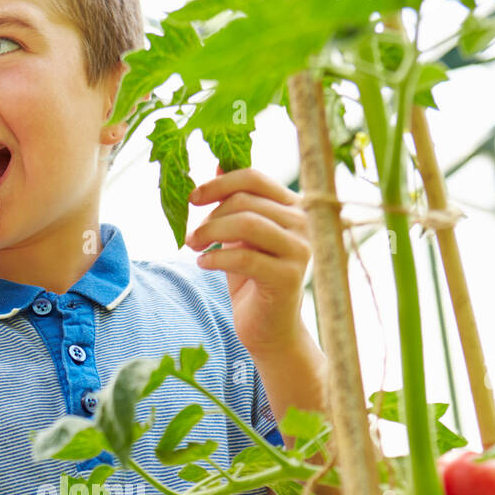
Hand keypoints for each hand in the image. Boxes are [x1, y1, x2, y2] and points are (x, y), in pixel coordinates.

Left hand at [186, 165, 310, 357]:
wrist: (270, 330)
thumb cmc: (253, 281)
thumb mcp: (241, 237)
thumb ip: (236, 203)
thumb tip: (219, 164)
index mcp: (293, 207)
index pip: (254, 178)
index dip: (219, 183)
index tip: (192, 198)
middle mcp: (304, 223)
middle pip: (246, 200)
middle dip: (211, 215)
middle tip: (190, 235)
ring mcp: (300, 249)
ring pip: (247, 224)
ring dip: (211, 232)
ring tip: (193, 246)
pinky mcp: (288, 277)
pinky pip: (245, 258)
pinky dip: (217, 258)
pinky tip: (202, 262)